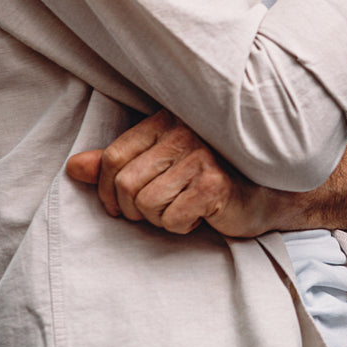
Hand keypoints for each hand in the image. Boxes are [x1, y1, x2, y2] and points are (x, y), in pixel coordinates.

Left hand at [65, 110, 277, 236]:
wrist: (270, 195)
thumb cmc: (213, 179)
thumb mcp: (161, 167)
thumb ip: (119, 165)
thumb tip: (75, 167)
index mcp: (167, 121)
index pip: (113, 157)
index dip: (108, 190)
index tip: (121, 206)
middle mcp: (184, 132)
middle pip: (126, 184)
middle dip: (134, 210)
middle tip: (157, 212)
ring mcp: (202, 155)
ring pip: (147, 203)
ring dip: (160, 218)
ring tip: (182, 209)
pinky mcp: (215, 183)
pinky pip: (172, 217)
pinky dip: (181, 225)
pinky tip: (201, 214)